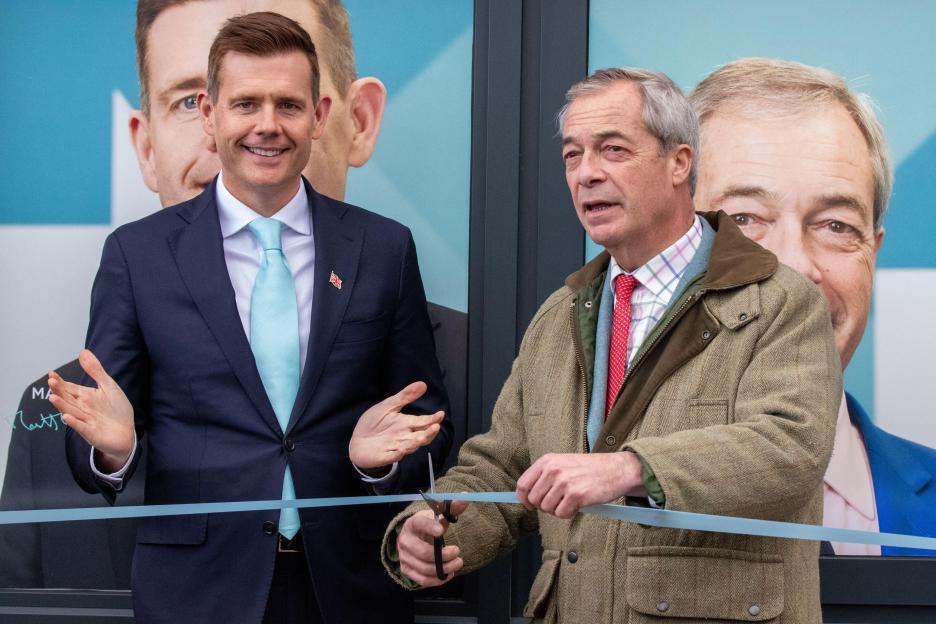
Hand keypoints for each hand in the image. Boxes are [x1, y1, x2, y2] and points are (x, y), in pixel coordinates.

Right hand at [49, 349, 134, 471]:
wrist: (127, 432)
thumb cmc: (117, 409)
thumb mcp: (108, 386)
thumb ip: (95, 371)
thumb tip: (83, 351)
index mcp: (85, 397)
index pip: (69, 388)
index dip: (60, 382)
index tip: (51, 374)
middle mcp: (82, 408)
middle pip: (67, 399)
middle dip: (59, 391)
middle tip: (51, 382)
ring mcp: (86, 421)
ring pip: (72, 412)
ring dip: (62, 406)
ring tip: (53, 397)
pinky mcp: (92, 433)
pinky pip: (82, 428)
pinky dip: (75, 423)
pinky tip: (67, 417)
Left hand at [350, 382, 443, 469]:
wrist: (357, 441)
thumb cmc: (374, 423)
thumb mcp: (388, 406)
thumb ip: (405, 396)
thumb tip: (423, 384)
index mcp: (406, 423)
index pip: (422, 421)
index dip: (432, 419)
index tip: (440, 414)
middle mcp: (404, 436)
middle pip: (421, 436)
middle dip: (429, 432)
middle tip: (436, 426)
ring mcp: (395, 447)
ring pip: (410, 446)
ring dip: (416, 442)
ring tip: (422, 437)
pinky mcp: (385, 456)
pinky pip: (393, 456)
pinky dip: (397, 454)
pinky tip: (401, 451)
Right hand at [397, 500, 468, 586]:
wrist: (411, 537)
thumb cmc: (427, 525)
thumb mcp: (437, 514)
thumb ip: (451, 507)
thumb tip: (466, 497)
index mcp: (412, 524)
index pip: (419, 524)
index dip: (429, 527)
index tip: (442, 530)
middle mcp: (405, 541)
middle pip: (423, 552)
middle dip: (443, 555)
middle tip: (457, 551)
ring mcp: (404, 557)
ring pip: (425, 568)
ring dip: (445, 568)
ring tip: (458, 563)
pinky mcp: (407, 570)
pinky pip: (422, 580)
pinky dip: (438, 579)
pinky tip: (449, 573)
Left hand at [516, 452, 645, 518]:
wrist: (616, 469)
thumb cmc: (589, 469)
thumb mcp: (563, 463)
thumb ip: (544, 476)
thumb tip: (526, 497)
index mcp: (547, 461)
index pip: (523, 485)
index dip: (524, 499)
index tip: (530, 505)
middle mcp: (553, 470)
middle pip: (534, 500)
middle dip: (544, 506)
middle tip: (559, 501)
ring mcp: (564, 482)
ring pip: (547, 509)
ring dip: (558, 510)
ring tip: (570, 500)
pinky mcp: (576, 495)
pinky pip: (561, 514)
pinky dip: (569, 513)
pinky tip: (578, 504)